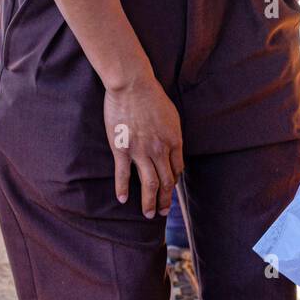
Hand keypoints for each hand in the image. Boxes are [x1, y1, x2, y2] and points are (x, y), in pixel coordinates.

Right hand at [104, 74, 183, 218]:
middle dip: (166, 199)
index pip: (177, 169)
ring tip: (149, 214)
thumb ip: (172, 135)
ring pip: (149, 183)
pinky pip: (123, 175)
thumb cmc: (153, 97)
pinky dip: (123, 189)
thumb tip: (173, 148)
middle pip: (166, 181)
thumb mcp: (171, 116)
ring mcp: (141, 151)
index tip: (170, 188)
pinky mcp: (122, 150)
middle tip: (164, 213)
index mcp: (174, 141)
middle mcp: (160, 150)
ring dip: (150, 202)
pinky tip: (123, 199)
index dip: (174, 181)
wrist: (133, 85)